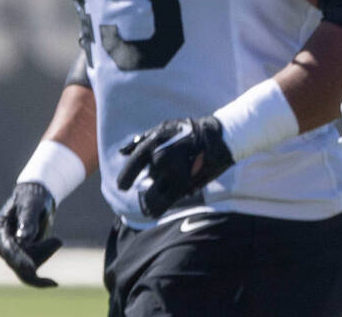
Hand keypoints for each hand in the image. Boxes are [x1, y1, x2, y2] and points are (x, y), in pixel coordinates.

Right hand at [0, 182, 62, 286]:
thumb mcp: (31, 204)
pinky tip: (55, 251)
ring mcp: (10, 252)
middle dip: (39, 254)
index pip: (7, 249)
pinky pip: (32, 268)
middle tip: (57, 244)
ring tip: (56, 239)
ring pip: (27, 268)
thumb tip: (24, 239)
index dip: (19, 260)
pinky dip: (45, 257)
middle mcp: (0, 244)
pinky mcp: (20, 257)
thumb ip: (28, 220)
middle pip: (17, 263)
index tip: (31, 270)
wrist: (36, 197)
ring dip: (44, 252)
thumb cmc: (32, 197)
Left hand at [115, 116, 233, 217]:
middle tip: (152, 189)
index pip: (133, 165)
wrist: (219, 137)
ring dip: (150, 201)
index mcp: (154, 144)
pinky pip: (164, 203)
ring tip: (150, 204)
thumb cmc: (189, 132)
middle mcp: (161, 158)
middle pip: (146, 181)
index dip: (125, 179)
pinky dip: (157, 209)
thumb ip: (141, 141)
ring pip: (152, 195)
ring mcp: (173, 172)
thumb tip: (122, 152)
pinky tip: (154, 212)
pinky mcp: (184, 184)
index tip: (122, 187)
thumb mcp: (164, 129)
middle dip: (147, 187)